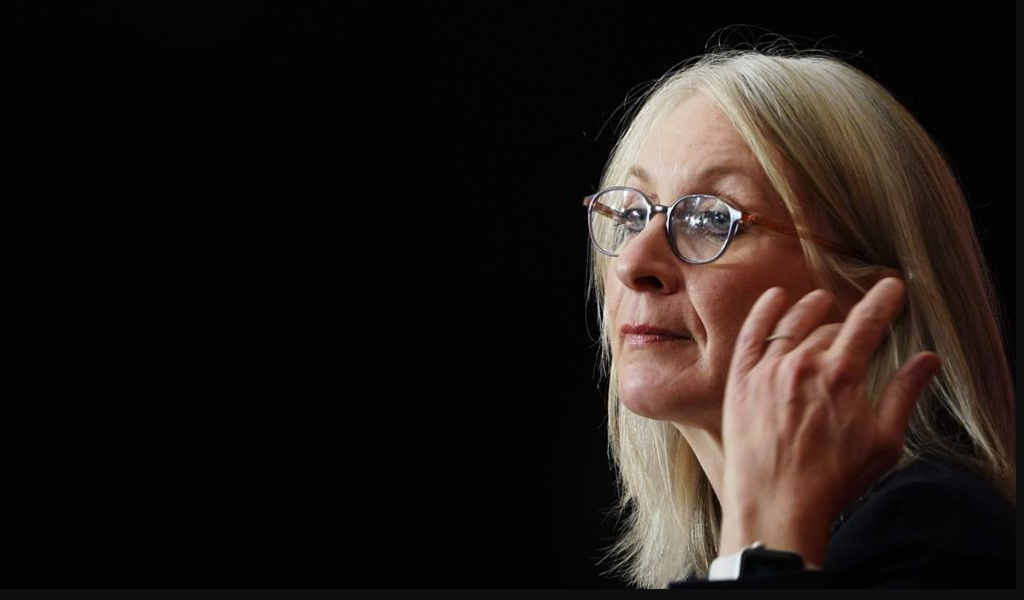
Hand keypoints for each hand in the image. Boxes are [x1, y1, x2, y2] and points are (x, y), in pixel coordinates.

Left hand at [717, 277, 940, 566]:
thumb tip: (927, 359)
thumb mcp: (883, 441)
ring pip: (791, 324)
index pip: (867, 323)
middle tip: (854, 327)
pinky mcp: (741, 380)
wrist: (776, 505)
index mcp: (841, 375)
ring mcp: (767, 369)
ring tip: (819, 301)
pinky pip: (751, 334)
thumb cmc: (833, 480)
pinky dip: (764, 311)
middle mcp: (802, 363)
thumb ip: (903, 393)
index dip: (883, 301)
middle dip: (847, 324)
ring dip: (810, 308)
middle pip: (830, 327)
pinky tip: (775, 297)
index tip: (892, 287)